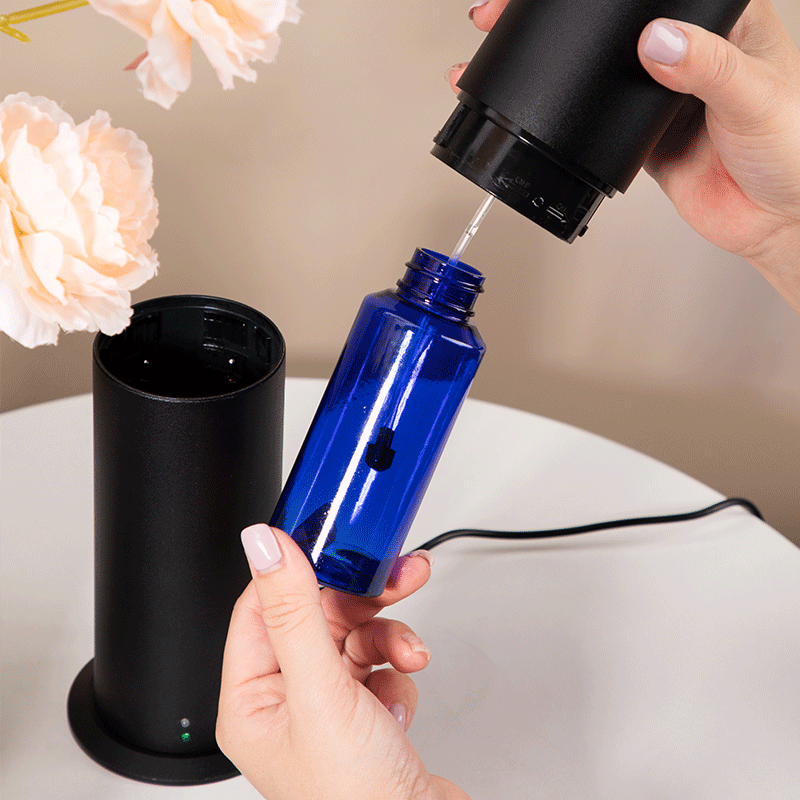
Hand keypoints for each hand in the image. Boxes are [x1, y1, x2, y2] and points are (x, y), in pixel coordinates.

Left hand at [216, 524, 470, 799]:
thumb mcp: (322, 691)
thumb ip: (295, 612)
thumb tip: (265, 546)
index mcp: (252, 699)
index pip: (261, 607)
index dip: (295, 569)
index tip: (328, 537)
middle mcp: (286, 701)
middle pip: (318, 616)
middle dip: (362, 599)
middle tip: (394, 576)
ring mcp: (327, 708)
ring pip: (355, 636)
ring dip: (389, 636)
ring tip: (410, 651)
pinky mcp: (366, 712)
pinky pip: (380, 663)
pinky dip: (398, 670)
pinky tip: (401, 698)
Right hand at [452, 0, 799, 313]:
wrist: (779, 222)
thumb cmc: (795, 150)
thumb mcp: (755, 96)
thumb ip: (706, 66)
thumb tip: (655, 39)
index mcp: (723, 20)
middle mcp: (689, 53)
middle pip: (614, 26)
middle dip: (561, 20)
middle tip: (509, 16)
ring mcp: (661, 97)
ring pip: (601, 74)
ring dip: (561, 69)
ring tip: (518, 61)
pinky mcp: (644, 138)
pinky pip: (600, 123)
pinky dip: (572, 121)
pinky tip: (552, 113)